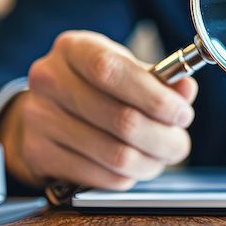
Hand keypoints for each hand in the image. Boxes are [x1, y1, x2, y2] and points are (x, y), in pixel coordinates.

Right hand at [0, 30, 197, 189]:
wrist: (46, 110)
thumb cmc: (95, 86)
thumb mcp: (126, 69)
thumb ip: (160, 79)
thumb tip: (186, 90)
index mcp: (74, 48)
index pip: (111, 72)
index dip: (154, 98)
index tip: (181, 114)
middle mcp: (49, 80)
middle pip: (121, 120)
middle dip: (163, 137)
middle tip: (179, 143)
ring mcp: (39, 118)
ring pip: (116, 155)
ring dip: (151, 161)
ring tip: (161, 155)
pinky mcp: (39, 154)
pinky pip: (102, 176)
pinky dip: (128, 176)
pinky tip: (134, 165)